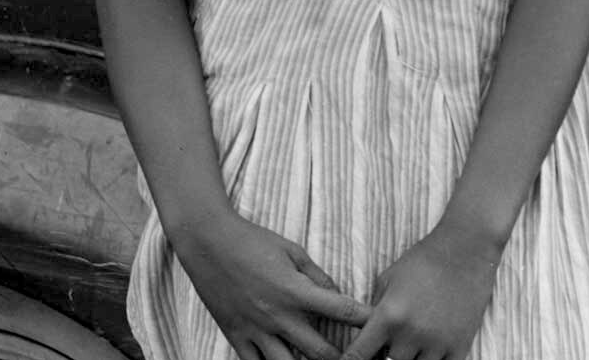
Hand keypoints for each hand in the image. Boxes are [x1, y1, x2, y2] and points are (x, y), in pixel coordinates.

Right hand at [170, 212, 368, 359]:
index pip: (341, 310)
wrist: (207, 243)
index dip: (365, 320)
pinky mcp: (235, 337)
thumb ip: (317, 276)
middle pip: (320, 352)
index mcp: (296, 291)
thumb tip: (337, 295)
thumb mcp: (292, 251)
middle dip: (343, 358)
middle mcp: (277, 316)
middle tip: (356, 357)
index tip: (381, 325)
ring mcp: (255, 330)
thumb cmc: (252, 241)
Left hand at [340, 224, 503, 359]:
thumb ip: (373, 312)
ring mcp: (437, 342)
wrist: (467, 248)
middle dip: (385, 356)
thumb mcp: (387, 280)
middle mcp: (411, 333)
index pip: (357, 356)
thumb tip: (363, 337)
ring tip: (413, 343)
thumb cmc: (423, 260)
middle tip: (390, 343)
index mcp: (388, 316)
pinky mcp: (460, 345)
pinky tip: (431, 351)